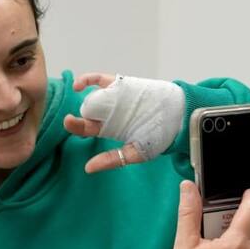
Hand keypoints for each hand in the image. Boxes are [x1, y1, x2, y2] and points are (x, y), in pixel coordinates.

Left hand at [63, 73, 184, 173]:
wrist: (180, 115)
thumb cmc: (160, 136)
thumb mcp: (136, 153)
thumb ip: (113, 160)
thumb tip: (88, 168)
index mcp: (110, 129)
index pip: (87, 128)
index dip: (76, 127)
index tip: (70, 124)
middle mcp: (109, 113)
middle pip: (86, 113)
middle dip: (76, 117)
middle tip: (70, 120)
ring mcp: (114, 98)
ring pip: (92, 96)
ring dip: (82, 98)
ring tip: (77, 101)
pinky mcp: (121, 84)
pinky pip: (100, 80)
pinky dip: (87, 80)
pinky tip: (78, 85)